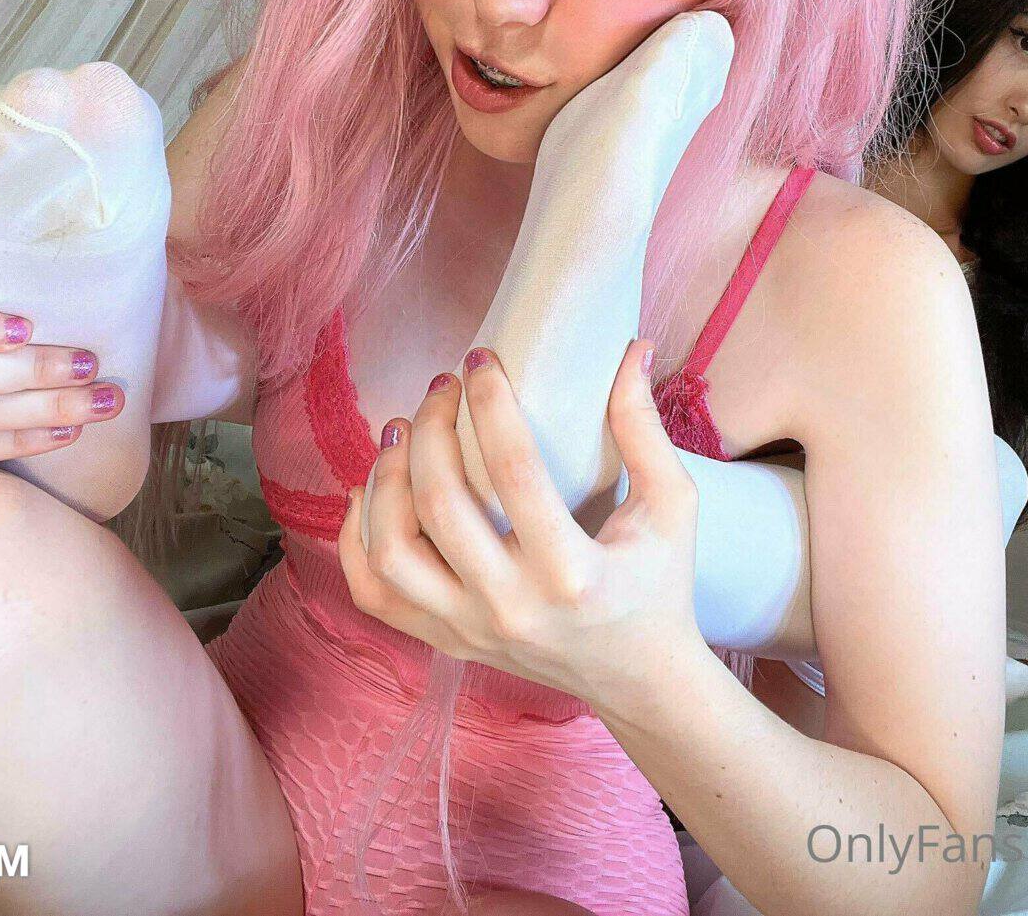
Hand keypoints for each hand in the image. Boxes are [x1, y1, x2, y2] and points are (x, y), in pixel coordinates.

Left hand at [338, 339, 706, 705]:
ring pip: (390, 552)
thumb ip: (644, 429)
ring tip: (400, 431)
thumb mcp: (671, 506)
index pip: (514, 470)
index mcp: (571, 573)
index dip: (490, 404)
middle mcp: (510, 606)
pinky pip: (373, 593)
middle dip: (431, 428)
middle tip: (441, 386)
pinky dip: (357, 539)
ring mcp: (469, 630)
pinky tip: (370, 491)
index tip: (481, 360)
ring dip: (384, 480)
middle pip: (440, 504)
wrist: (638, 679)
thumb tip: (633, 348)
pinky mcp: (445, 641)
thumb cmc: (657, 584)